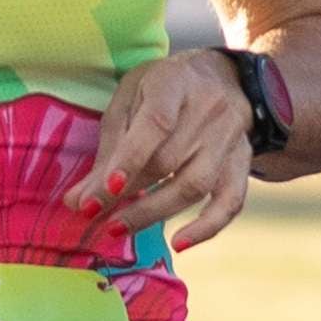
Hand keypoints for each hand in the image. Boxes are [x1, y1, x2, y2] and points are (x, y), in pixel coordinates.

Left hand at [65, 48, 256, 251]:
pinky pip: (231, 200)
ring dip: (153, 213)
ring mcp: (230, 136)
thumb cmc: (163, 88)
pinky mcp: (243, 160)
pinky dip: (207, 227)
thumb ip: (108, 148)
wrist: (222, 76)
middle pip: (169, 160)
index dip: (130, 159)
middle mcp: (209, 108)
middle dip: (128, 193)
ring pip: (195, 185)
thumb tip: (78, 201)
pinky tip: (180, 244)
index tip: (106, 191)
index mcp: (175, 82)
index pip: (155, 124)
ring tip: (118, 227)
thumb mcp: (129, 99)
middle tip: (93, 215)